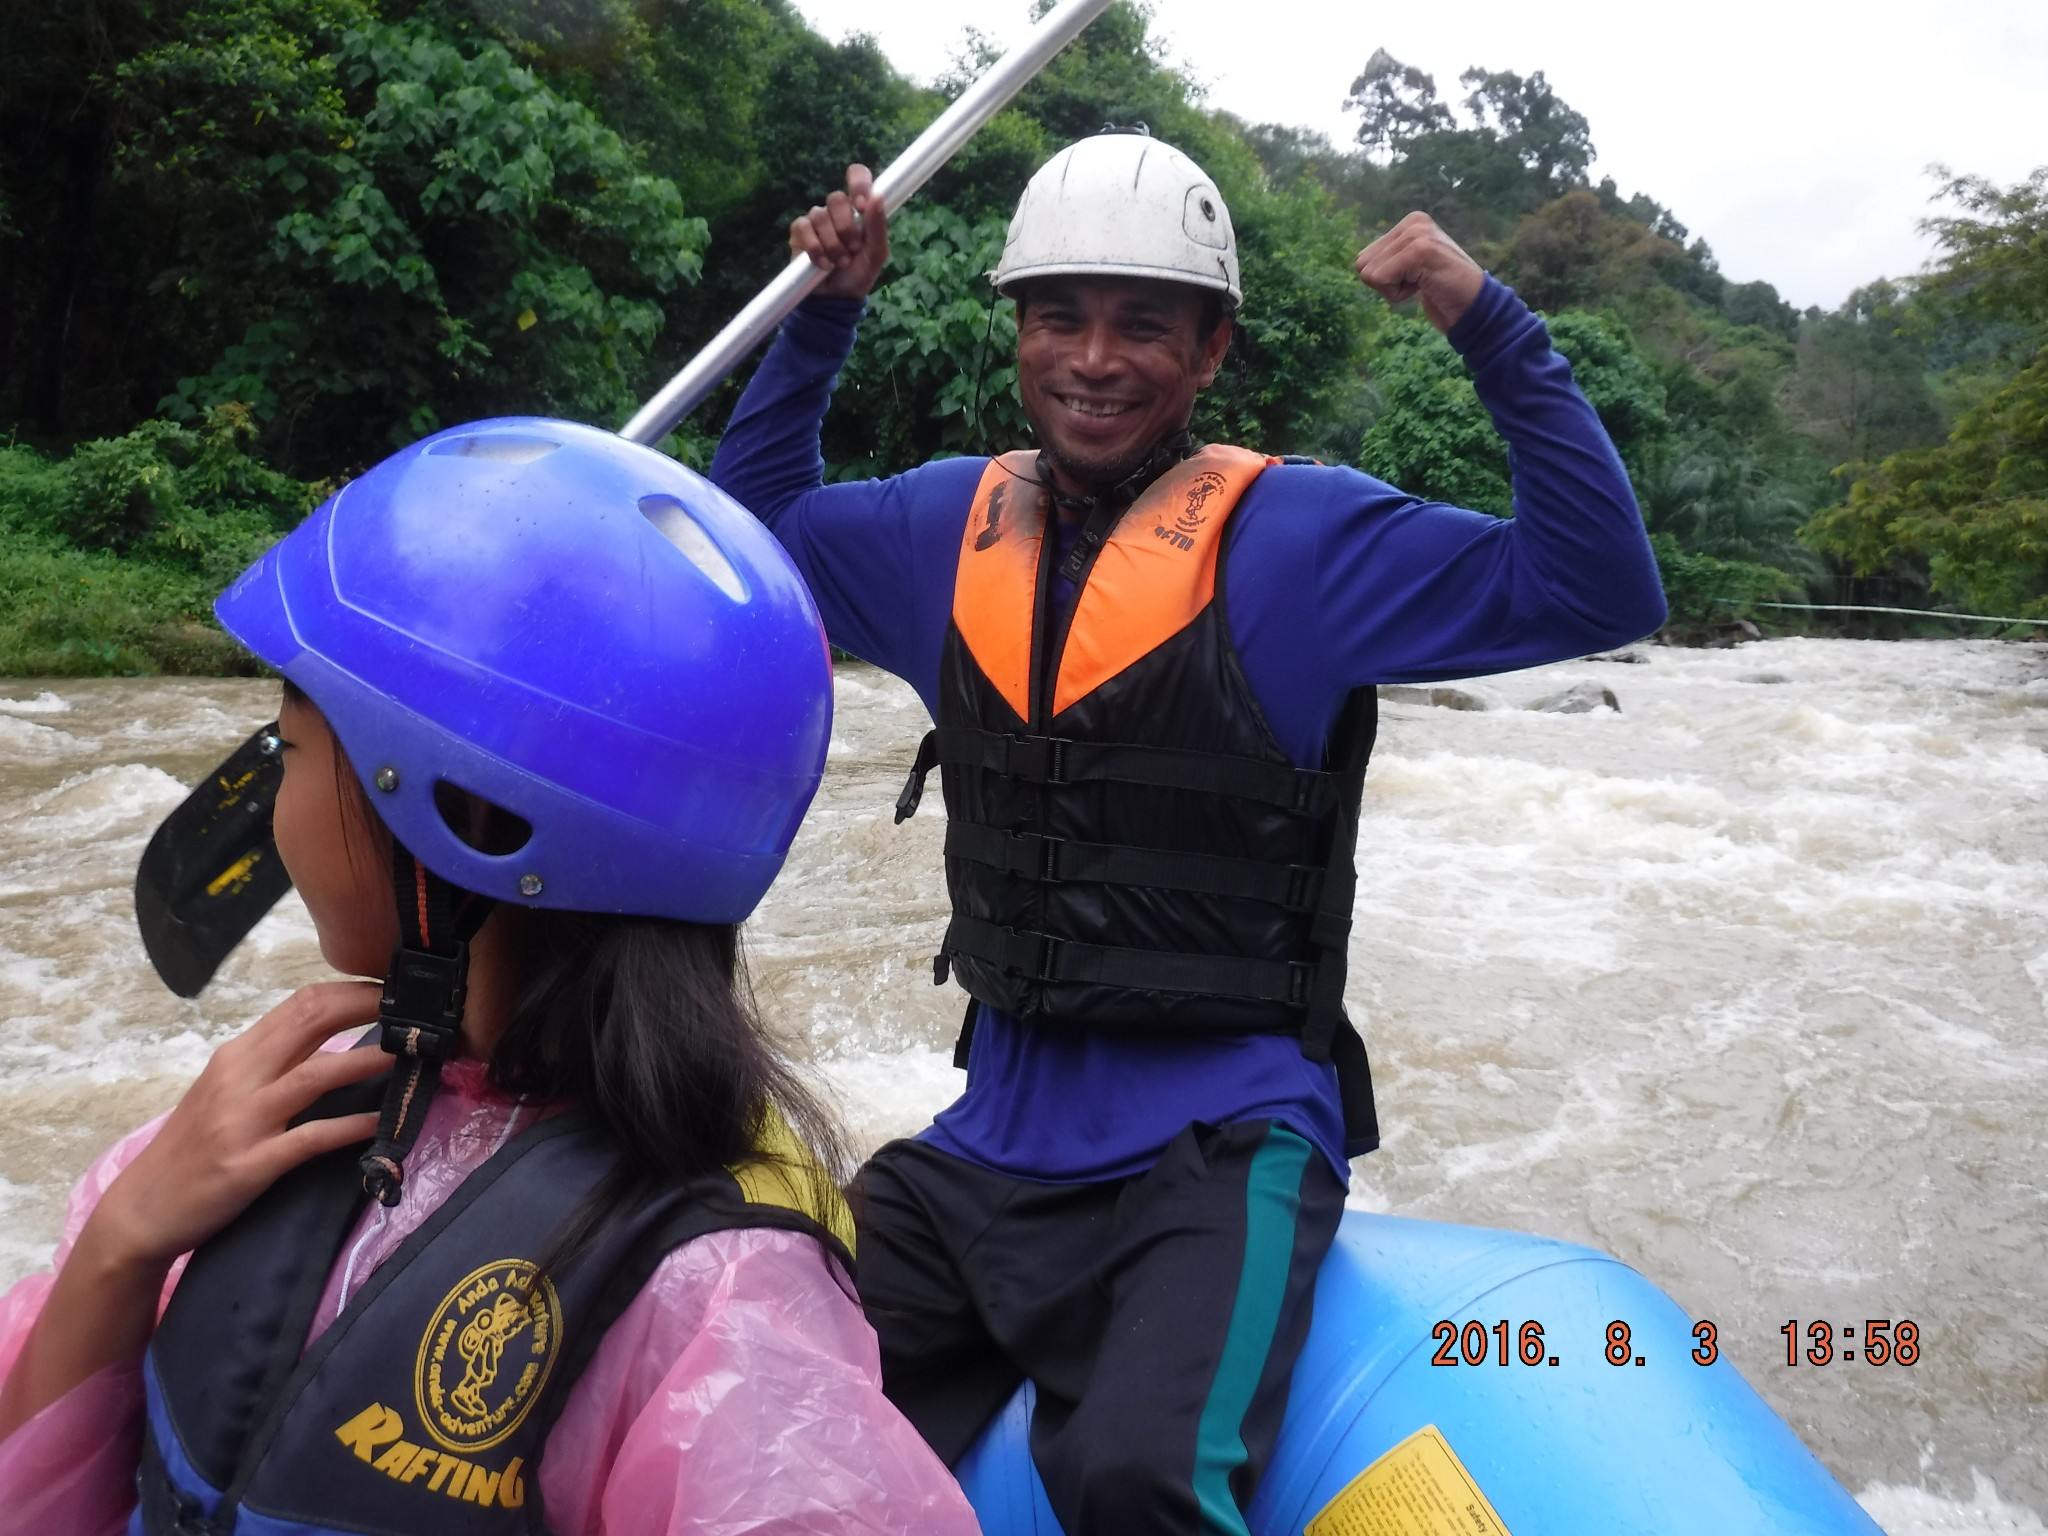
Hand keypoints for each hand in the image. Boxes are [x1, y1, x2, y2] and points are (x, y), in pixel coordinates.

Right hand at [0, 983, 387, 1439]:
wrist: (141, 1210)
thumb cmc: (194, 1147)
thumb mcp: (229, 1091)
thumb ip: (276, 1063)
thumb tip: (339, 1038)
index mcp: (238, 1054)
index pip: (302, 1002)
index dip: (356, 990)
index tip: (399, 992)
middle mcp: (239, 1077)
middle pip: (312, 1021)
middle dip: (372, 1008)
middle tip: (421, 1012)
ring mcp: (243, 1121)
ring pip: (317, 1074)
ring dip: (370, 1059)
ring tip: (413, 1054)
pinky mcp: (249, 1165)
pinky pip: (310, 1138)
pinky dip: (351, 1126)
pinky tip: (382, 1121)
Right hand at [790, 163, 889, 301]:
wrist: (837, 298)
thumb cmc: (859, 273)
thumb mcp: (876, 254)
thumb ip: (878, 226)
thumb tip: (878, 197)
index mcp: (859, 209)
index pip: (857, 175)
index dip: (858, 183)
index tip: (861, 206)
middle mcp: (837, 210)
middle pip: (836, 198)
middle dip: (846, 228)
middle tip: (852, 249)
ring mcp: (817, 220)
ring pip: (820, 215)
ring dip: (832, 244)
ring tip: (839, 263)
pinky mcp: (800, 233)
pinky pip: (803, 227)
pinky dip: (815, 248)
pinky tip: (823, 264)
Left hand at [1355, 212, 1485, 333]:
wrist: (1475, 308)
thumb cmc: (1442, 291)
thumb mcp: (1411, 267)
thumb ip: (1390, 258)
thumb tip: (1359, 262)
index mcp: (1410, 222)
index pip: (1364, 259)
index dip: (1386, 279)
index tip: (1416, 278)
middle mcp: (1413, 222)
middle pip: (1362, 264)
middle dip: (1386, 284)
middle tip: (1419, 282)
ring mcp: (1417, 234)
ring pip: (1369, 273)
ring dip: (1393, 290)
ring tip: (1424, 283)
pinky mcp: (1419, 250)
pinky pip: (1380, 280)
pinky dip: (1398, 294)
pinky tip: (1426, 287)